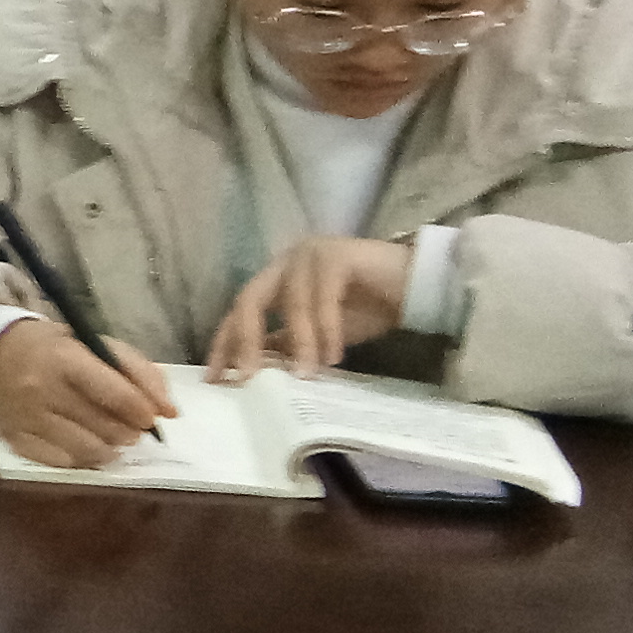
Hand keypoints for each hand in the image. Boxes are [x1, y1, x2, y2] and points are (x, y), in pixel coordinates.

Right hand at [0, 316, 180, 471]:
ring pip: (87, 450)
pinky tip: (84, 444)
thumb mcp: (98, 344)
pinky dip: (82, 458)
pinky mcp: (16, 438)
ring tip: (111, 436)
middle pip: (105, 427)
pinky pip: (62, 462)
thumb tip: (169, 412)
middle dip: (128, 431)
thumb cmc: (58, 348)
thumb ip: (139, 372)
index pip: (116, 394)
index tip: (150, 417)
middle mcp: (42, 388)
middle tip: (130, 426)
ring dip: (109, 448)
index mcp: (65, 358)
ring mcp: (26, 417)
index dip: (142, 411)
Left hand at [207, 235, 411, 379]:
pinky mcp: (338, 255)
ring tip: (305, 375)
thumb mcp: (319, 335)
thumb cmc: (368, 308)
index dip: (224, 344)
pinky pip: (324, 298)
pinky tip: (334, 357)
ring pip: (290, 303)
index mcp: (275, 280)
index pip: (238, 312)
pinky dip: (327, 330)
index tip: (215, 379)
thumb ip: (288, 344)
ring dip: (298, 343)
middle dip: (244, 341)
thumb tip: (254, 369)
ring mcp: (309, 254)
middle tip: (247, 378)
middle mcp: (285, 263)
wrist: (417, 287)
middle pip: (248, 300)